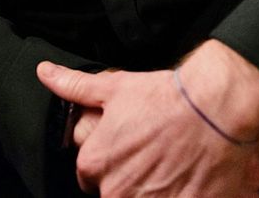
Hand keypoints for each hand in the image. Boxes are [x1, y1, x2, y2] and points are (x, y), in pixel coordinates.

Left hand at [37, 41, 258, 196]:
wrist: (215, 109)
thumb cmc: (163, 97)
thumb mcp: (113, 86)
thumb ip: (74, 86)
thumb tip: (44, 72)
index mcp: (96, 162)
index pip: (87, 178)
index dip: (106, 163)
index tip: (124, 152)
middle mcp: (117, 190)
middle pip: (113, 193)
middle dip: (127, 179)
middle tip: (149, 157)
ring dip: (150, 188)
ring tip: (167, 167)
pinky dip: (172, 194)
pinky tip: (182, 180)